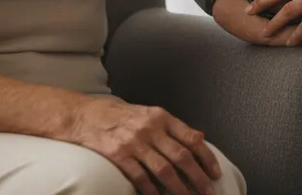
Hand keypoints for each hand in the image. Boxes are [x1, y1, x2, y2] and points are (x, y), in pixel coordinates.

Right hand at [67, 96, 222, 194]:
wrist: (87, 115)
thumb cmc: (121, 115)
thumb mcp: (150, 113)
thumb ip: (173, 127)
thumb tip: (199, 137)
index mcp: (161, 117)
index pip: (191, 138)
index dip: (206, 157)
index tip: (215, 172)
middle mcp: (151, 128)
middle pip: (181, 156)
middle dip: (198, 177)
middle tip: (208, 191)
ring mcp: (134, 142)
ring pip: (163, 169)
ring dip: (179, 188)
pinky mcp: (119, 155)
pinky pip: (140, 177)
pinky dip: (151, 190)